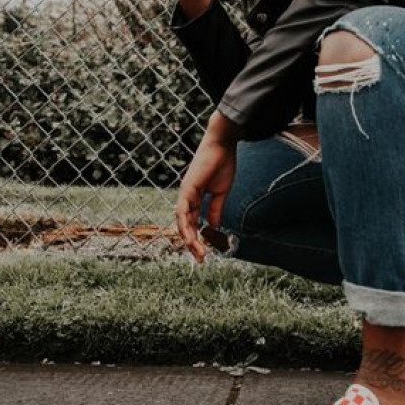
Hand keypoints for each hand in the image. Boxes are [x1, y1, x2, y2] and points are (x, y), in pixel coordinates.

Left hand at [176, 115, 238, 261]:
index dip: (198, 238)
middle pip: (186, 225)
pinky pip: (184, 210)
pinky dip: (185, 224)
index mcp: (195, 198)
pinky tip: (190, 236)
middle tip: (201, 259)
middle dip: (192, 243)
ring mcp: (185, 193)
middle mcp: (187, 197)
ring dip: (188, 238)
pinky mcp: (187, 188)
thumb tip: (214, 227)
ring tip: (197, 252)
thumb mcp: (220, 193)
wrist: (223, 146)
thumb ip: (215, 210)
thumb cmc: (222, 165)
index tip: (205, 253)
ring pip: (182, 221)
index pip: (193, 223)